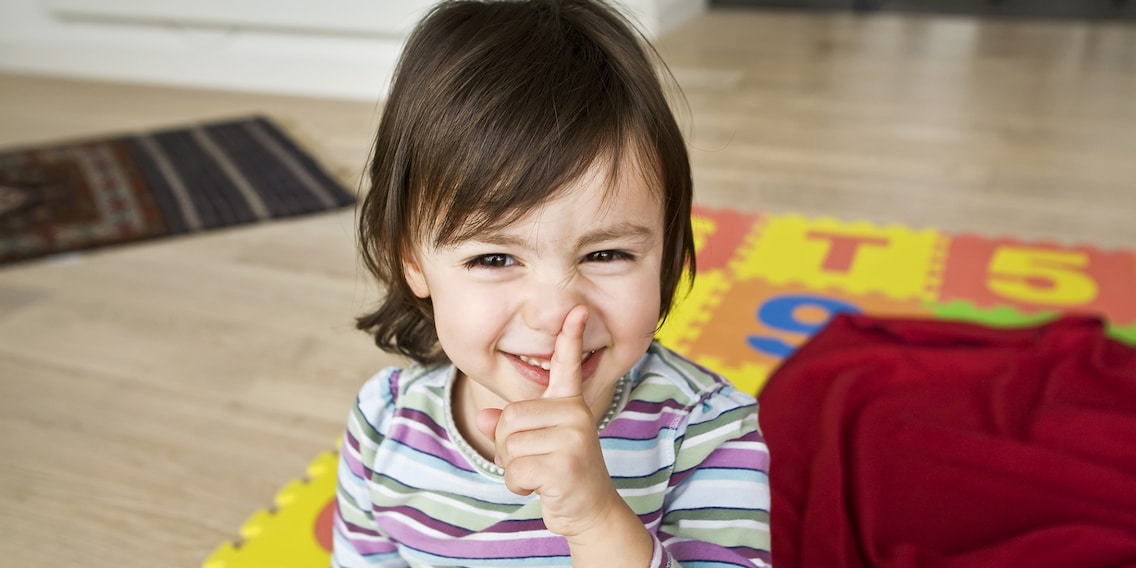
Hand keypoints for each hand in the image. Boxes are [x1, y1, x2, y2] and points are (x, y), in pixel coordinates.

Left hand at [475, 305, 622, 537]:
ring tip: (540, 475)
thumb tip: (483, 418)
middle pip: (509, 417)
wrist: (591, 512)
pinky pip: (515, 470)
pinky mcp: (565, 464)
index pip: (568, 365)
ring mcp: (573, 438)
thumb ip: (509, 427)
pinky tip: (541, 488)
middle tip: (535, 461)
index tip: (579, 309)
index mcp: (569, 404)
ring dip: (514, 469)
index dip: (570, 336)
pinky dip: (518, 486)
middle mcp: (574, 415)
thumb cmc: (561, 474)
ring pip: (509, 445)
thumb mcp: (534, 445)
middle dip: (509, 447)